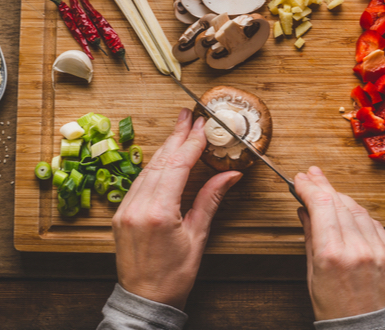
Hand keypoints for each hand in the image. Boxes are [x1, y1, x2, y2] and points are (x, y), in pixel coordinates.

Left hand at [112, 108, 241, 309]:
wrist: (145, 300)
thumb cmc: (174, 274)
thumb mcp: (198, 236)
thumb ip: (211, 199)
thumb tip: (230, 174)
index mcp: (159, 212)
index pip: (177, 166)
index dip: (191, 142)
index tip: (202, 125)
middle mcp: (138, 206)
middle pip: (161, 161)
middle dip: (177, 135)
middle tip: (188, 115)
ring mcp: (126, 208)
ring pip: (148, 168)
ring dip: (166, 147)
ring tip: (179, 129)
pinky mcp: (121, 212)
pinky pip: (139, 180)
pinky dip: (155, 164)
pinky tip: (164, 155)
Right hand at [294, 166, 384, 320]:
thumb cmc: (335, 310)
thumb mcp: (313, 274)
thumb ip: (310, 237)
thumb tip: (305, 211)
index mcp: (332, 255)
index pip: (321, 205)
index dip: (309, 187)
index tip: (300, 179)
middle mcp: (358, 249)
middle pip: (339, 202)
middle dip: (323, 185)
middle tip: (312, 174)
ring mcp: (379, 251)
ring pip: (358, 209)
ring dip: (341, 197)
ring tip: (328, 191)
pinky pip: (375, 224)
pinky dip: (360, 214)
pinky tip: (350, 211)